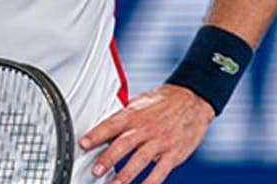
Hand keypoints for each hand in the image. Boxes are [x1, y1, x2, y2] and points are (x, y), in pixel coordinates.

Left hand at [79, 84, 213, 183]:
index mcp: (135, 114)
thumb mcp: (140, 102)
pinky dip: (149, 183)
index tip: (83, 144)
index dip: (96, 135)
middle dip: (108, 158)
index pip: (112, 125)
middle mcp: (146, 128)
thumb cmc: (165, 101)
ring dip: (124, 175)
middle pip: (124, 144)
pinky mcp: (173, 154)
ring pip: (139, 160)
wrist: (193, 100)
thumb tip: (104, 128)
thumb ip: (123, 116)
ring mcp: (160, 142)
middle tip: (95, 170)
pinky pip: (160, 172)